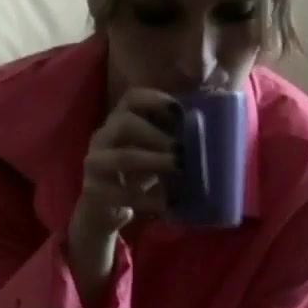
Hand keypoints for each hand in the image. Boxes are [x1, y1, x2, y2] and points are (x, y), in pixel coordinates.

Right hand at [69, 88, 180, 247]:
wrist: (104, 209)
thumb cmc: (136, 174)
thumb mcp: (154, 152)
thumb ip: (174, 138)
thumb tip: (212, 129)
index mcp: (120, 121)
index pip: (132, 98)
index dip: (156, 99)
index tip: (180, 111)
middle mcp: (104, 137)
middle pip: (125, 123)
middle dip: (157, 134)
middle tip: (182, 149)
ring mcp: (96, 164)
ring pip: (122, 157)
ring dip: (154, 161)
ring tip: (179, 169)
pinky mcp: (95, 191)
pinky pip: (122, 193)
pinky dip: (148, 199)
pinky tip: (167, 203)